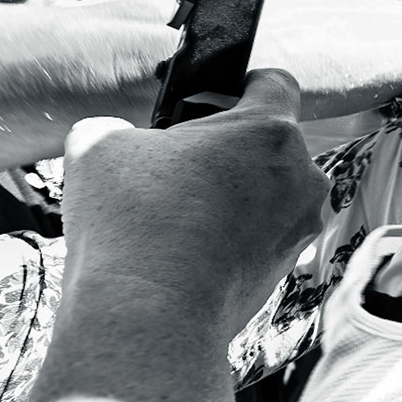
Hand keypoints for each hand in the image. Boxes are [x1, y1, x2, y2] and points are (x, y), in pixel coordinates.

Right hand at [62, 69, 328, 333]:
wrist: (148, 319)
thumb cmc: (129, 222)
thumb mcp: (99, 145)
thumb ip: (121, 127)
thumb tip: (123, 141)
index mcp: (270, 131)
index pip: (274, 82)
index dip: (239, 85)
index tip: (208, 101)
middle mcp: (302, 176)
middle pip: (269, 142)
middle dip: (228, 147)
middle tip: (176, 163)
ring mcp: (299, 227)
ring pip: (268, 191)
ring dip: (233, 192)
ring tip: (176, 211)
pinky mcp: (286, 270)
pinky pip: (263, 234)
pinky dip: (233, 234)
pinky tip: (187, 248)